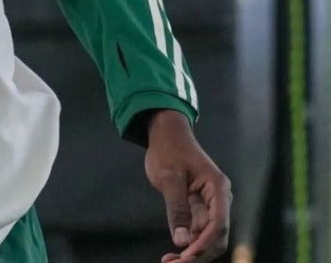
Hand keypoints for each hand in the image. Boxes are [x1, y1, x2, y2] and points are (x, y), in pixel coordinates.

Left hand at [144, 110, 231, 261]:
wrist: (166, 135)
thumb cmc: (168, 150)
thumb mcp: (169, 177)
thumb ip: (176, 207)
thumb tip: (181, 241)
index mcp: (218, 188)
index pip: (218, 224)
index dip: (204, 244)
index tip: (187, 257)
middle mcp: (219, 199)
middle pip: (216, 236)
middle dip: (199, 254)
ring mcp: (210, 205)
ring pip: (208, 238)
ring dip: (193, 253)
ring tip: (169, 262)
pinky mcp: (199, 209)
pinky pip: (198, 232)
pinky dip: (188, 244)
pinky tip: (173, 254)